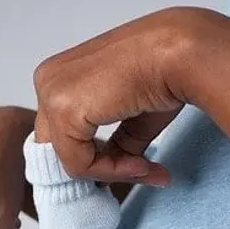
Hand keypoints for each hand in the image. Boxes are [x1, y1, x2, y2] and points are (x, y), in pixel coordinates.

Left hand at [32, 6, 211, 185]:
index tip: (134, 169)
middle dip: (100, 169)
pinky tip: (140, 164)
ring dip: (110, 172)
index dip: (96, 159)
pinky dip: (110, 171)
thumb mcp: (134, 118)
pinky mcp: (63, 109)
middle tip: (140, 173)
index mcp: (61, 74)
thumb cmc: (165, 73)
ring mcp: (51, 93)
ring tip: (146, 169)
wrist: (181, 55)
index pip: (63, 133)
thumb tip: (121, 169)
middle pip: (60, 148)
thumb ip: (119, 144)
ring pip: (68, 159)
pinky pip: (78, 163)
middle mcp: (48, 79)